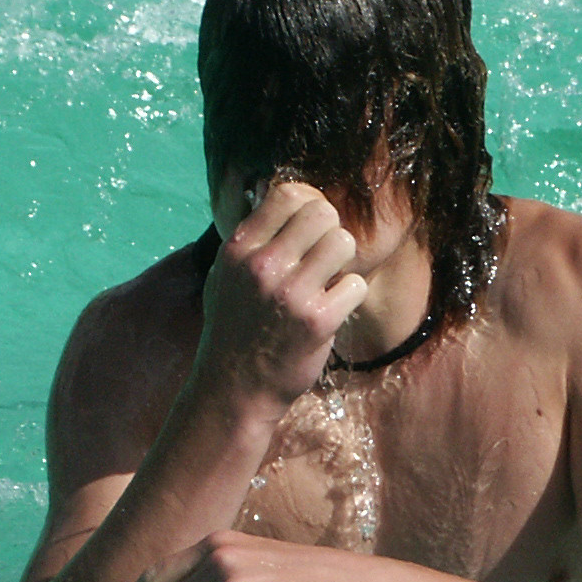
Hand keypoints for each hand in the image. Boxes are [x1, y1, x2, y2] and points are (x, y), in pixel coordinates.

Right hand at [197, 180, 369, 409]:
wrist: (234, 388)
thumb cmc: (233, 328)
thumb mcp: (224, 276)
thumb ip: (250, 239)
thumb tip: (273, 194)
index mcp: (239, 249)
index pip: (288, 193)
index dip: (308, 204)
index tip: (309, 227)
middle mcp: (263, 266)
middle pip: (323, 212)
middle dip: (330, 231)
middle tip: (323, 257)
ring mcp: (291, 293)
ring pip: (344, 242)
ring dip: (343, 262)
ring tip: (328, 281)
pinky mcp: (318, 321)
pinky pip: (356, 284)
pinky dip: (350, 296)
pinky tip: (333, 309)